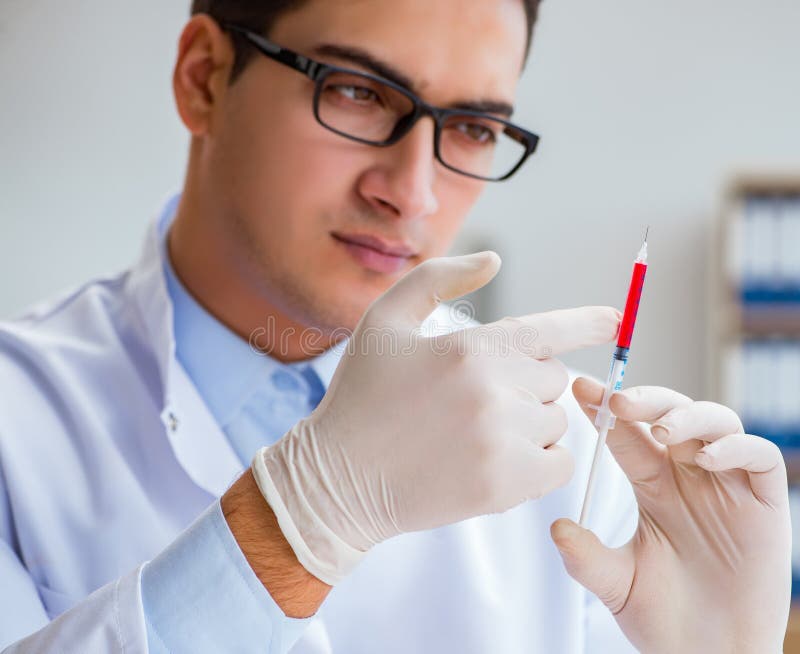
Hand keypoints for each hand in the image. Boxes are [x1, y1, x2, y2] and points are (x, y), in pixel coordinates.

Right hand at [252, 252, 620, 584]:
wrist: (338, 480)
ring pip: (556, 421)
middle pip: (553, 378)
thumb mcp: (384, 321)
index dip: (586, 322)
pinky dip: (541, 459)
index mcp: (468, 348)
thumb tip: (494, 260)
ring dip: (531, 421)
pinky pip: (559, 464)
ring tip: (480, 429)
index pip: (547, 330)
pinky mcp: (504, 487)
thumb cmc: (360, 396)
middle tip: (479, 395)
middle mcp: (492, 392)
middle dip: (526, 381)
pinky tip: (501, 456)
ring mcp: (501, 443)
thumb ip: (439, 279)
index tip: (615, 319)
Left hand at [552, 379, 790, 653]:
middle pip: (670, 415)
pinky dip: (737, 447)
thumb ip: (586, 557)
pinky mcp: (765, 504)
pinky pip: (759, 458)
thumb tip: (556, 528)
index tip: (580, 389)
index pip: (626, 434)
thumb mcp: (615, 583)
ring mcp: (727, 486)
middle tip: (619, 401)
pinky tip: (708, 458)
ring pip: (715, 423)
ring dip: (688, 416)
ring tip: (663, 430)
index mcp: (652, 485)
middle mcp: (688, 476)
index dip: (605, 408)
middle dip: (646, 401)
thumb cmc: (664, 617)